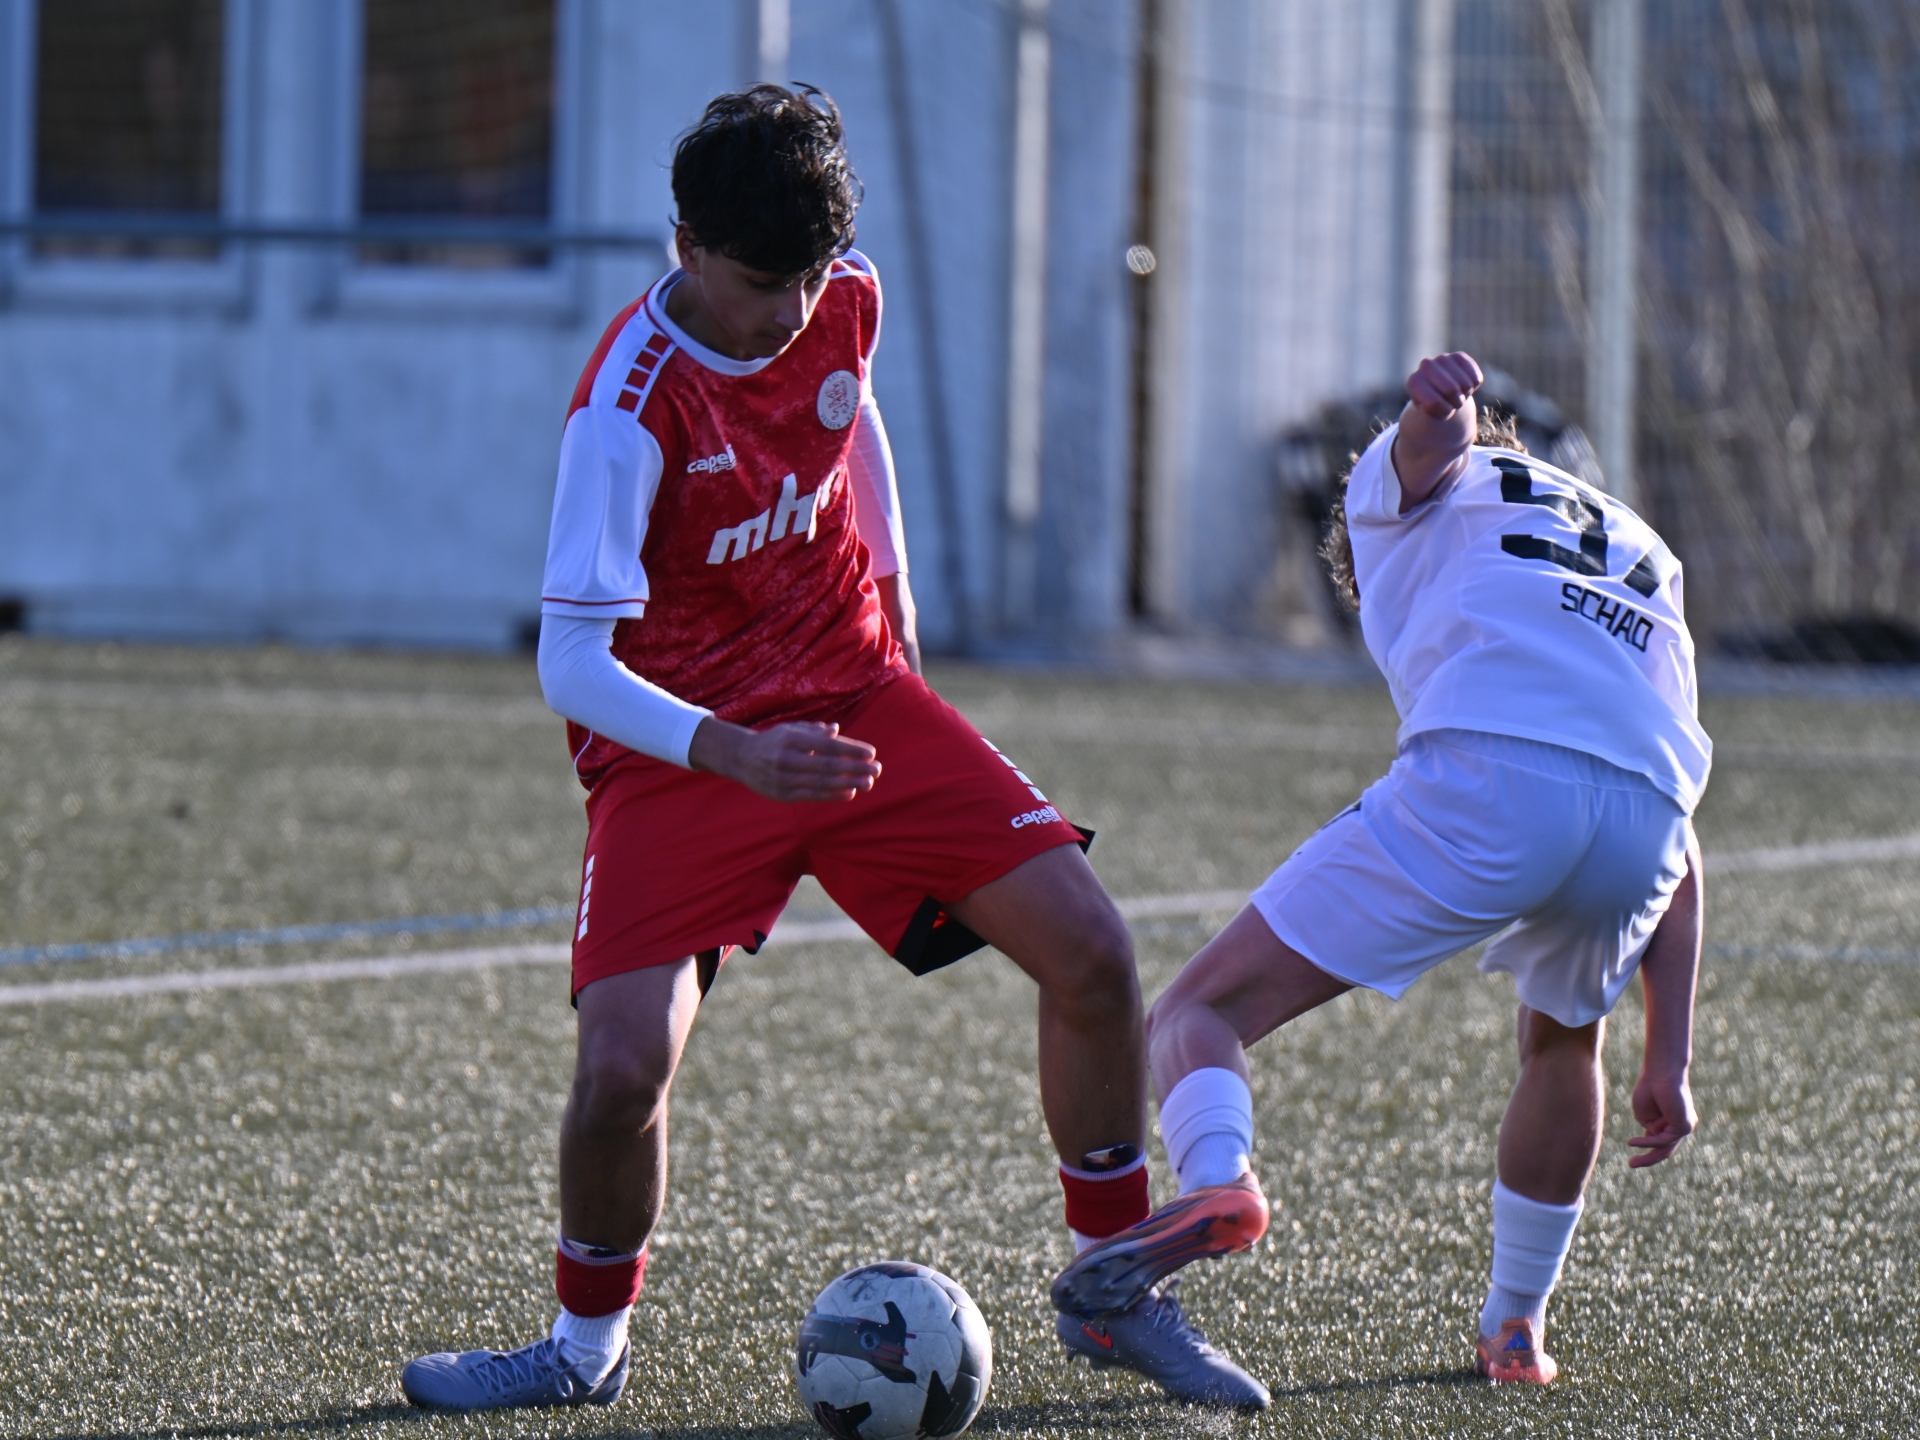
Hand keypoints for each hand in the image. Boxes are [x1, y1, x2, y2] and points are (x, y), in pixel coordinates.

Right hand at [687, 717, 880, 801]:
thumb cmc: (775, 740)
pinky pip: (812, 795)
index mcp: (791, 739)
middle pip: (827, 765)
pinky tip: (850, 792)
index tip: (871, 753)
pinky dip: (832, 795)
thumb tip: (837, 731)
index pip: (827, 745)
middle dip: (854, 768)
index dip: (850, 750)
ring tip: (868, 783)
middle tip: (877, 770)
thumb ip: (815, 731)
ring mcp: (783, 778)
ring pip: (821, 783)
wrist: (742, 759)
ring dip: (848, 783)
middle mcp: (786, 759)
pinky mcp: (782, 794)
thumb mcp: (792, 729)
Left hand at [1406, 352, 1484, 419]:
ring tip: (1456, 393)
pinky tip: (1463, 384)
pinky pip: (1475, 378)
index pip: (1435, 403)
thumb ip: (1435, 406)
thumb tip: (1450, 389)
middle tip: (1451, 401)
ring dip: (1465, 394)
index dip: (1443, 411)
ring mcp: (1442, 358)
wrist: (1441, 394)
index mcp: (1415, 382)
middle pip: (1451, 390)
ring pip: (1465, 384)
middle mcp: (1426, 365)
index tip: (1440, 409)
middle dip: (1456, 402)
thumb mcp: (1434, 413)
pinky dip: (1474, 386)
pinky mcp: (1459, 356)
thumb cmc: (1435, 406)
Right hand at [1627, 1067, 1696, 1168]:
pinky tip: (1632, 1143)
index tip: (1631, 1146)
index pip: (1660, 1141)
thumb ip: (1649, 1129)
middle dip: (1649, 1159)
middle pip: (1665, 1149)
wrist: (1661, 1072)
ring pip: (1665, 1147)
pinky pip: (1663, 1139)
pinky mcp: (1684, 1126)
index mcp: (1672, 1121)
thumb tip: (1654, 1140)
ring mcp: (1684, 1126)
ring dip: (1648, 1157)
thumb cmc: (1650, 1087)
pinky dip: (1647, 1142)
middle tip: (1632, 1165)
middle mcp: (1681, 1125)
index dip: (1646, 1147)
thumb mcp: (1644, 1114)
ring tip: (1632, 1164)